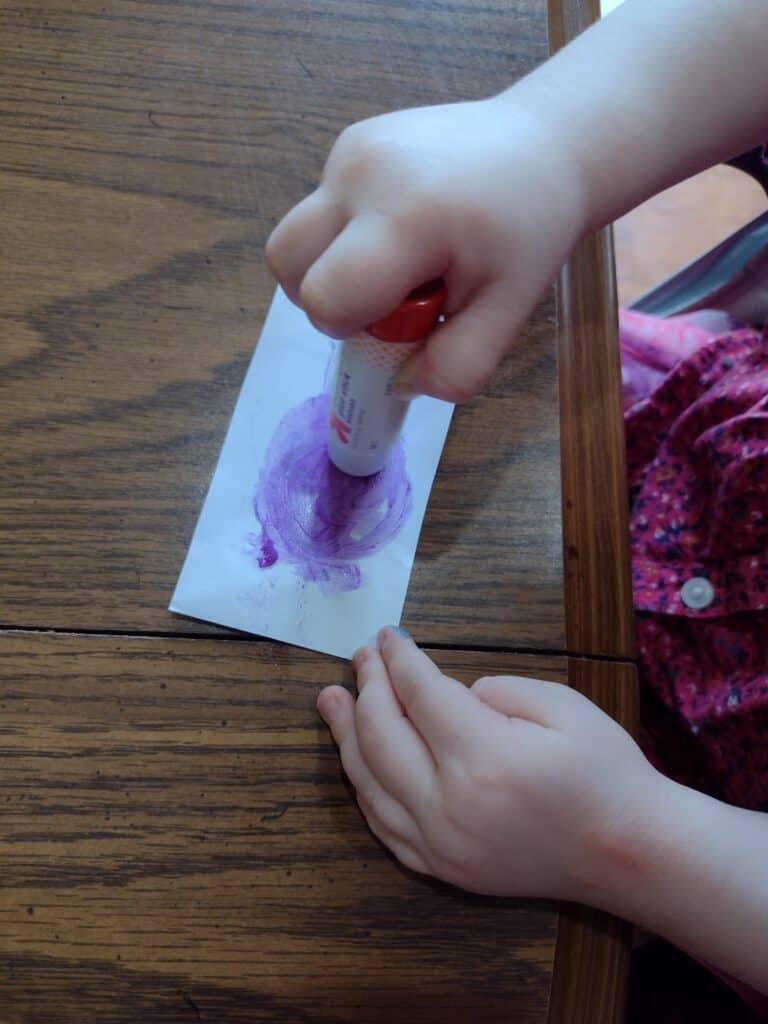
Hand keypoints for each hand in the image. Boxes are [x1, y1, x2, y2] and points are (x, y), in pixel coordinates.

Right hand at [266, 96, 586, 402]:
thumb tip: (400, 384)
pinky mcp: (350, 141)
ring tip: (395, 262)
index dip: (351, 328)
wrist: (547, 144)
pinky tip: (404, 226)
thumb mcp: (509, 310)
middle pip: (285, 263)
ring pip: (296, 237)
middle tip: (389, 297)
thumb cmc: (529, 232)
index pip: (325, 297)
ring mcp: (350, 151)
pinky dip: (349, 235)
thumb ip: (458, 365)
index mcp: (406, 218)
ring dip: (332, 268)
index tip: (401, 319)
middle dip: (326, 299)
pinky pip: (322, 210)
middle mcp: (362, 175)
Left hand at [317, 628, 657, 899]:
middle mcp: (449, 805)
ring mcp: (440, 846)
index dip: (399, 659)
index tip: (387, 636)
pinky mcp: (443, 870)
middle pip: (382, 736)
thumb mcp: (560, 705)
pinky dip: (365, 787)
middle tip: (358, 657)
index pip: (420, 695)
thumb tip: (444, 694)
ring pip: (370, 784)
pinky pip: (384, 826)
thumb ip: (493, 690)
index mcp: (482, 757)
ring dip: (346, 737)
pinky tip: (358, 760)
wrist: (628, 853)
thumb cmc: (604, 770)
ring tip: (331, 701)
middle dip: (367, 688)